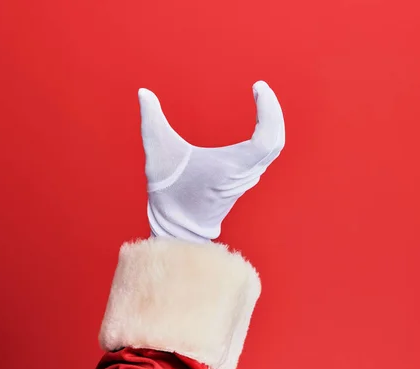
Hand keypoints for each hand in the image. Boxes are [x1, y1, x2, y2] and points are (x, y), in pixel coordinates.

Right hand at [138, 81, 284, 241]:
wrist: (177, 230)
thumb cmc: (169, 194)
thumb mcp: (158, 153)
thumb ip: (151, 121)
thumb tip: (143, 92)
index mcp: (232, 166)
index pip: (267, 137)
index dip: (269, 110)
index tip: (258, 87)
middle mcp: (245, 173)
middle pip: (276, 140)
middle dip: (274, 112)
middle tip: (262, 89)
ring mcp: (246, 179)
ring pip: (274, 148)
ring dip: (273, 122)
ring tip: (262, 99)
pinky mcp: (243, 181)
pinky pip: (266, 155)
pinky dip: (267, 134)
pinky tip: (258, 123)